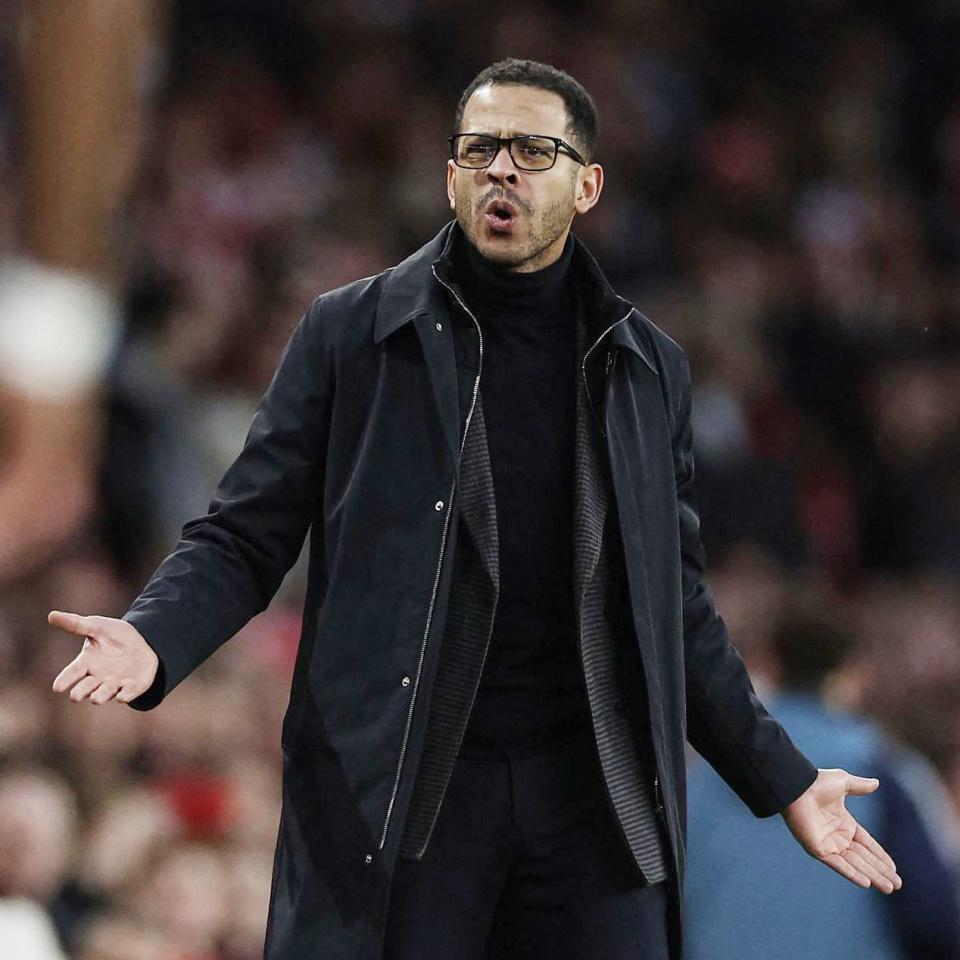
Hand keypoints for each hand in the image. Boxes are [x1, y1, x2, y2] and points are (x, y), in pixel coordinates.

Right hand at [49, 610, 157, 704]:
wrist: (143, 640)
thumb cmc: (114, 635)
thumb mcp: (97, 626)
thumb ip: (76, 624)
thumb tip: (51, 615)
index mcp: (86, 663)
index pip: (72, 673)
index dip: (65, 680)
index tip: (57, 687)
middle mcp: (98, 677)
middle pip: (85, 688)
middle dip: (81, 692)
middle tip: (75, 696)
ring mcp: (114, 684)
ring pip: (104, 693)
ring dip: (100, 696)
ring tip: (95, 698)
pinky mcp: (132, 687)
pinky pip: (127, 693)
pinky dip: (125, 695)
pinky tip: (122, 697)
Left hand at [781, 768, 902, 892]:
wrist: (798, 788)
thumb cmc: (817, 783)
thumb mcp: (843, 782)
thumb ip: (860, 786)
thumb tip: (876, 783)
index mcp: (844, 823)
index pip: (867, 844)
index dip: (881, 856)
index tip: (894, 868)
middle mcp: (838, 836)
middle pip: (864, 858)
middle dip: (881, 871)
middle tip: (897, 885)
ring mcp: (828, 844)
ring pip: (856, 864)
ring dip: (873, 876)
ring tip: (890, 888)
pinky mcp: (818, 850)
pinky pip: (839, 865)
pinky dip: (852, 874)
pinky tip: (867, 883)